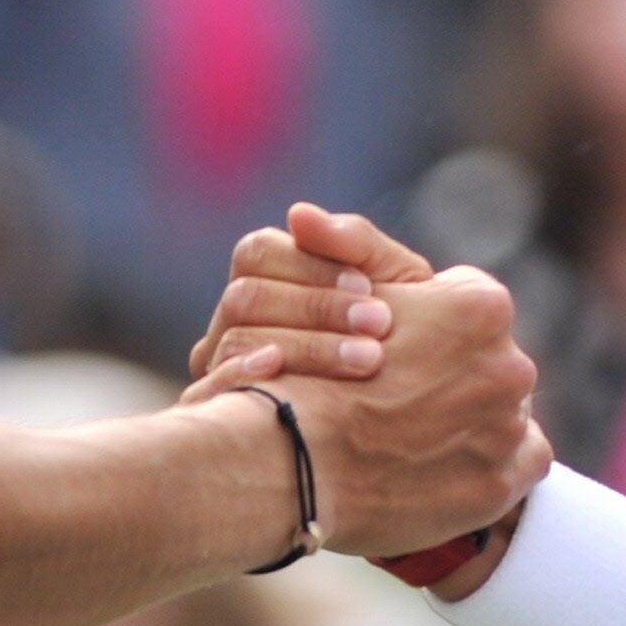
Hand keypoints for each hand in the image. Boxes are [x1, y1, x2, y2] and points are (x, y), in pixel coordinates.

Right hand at [185, 203, 431, 389]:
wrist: (415, 403)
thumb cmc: (398, 331)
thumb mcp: (394, 280)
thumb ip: (353, 243)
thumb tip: (298, 214)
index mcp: (263, 275)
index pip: (257, 253)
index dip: (311, 267)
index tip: (368, 288)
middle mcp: (232, 318)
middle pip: (245, 297)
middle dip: (315, 309)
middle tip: (379, 325)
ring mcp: (219, 364)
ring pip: (236, 342)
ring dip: (306, 348)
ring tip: (369, 359)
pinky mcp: (219, 411)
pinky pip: (209, 394)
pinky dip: (244, 382)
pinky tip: (294, 388)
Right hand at [275, 265, 550, 559]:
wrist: (290, 456)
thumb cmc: (311, 367)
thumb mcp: (336, 289)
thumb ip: (348, 247)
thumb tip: (305, 215)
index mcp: (482, 307)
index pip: (471, 311)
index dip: (432, 329)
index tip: (399, 349)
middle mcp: (511, 364)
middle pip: (491, 364)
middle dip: (458, 376)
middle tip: (406, 397)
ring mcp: (507, 429)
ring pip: (505, 414)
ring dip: (473, 421)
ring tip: (417, 435)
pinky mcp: (497, 484)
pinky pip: (521, 465)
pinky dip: (494, 463)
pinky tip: (450, 464)